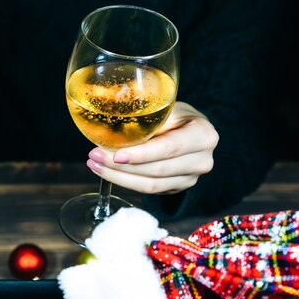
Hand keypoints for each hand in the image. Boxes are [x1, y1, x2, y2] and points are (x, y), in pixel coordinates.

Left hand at [86, 102, 218, 194]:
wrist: (189, 130)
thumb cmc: (175, 115)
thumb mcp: (166, 108)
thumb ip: (146, 115)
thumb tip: (108, 115)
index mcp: (203, 135)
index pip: (169, 148)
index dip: (141, 154)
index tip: (116, 154)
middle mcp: (202, 160)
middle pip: (157, 170)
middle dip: (122, 167)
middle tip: (95, 156)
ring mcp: (191, 178)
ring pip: (151, 185)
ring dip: (119, 177)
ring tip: (95, 165)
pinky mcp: (177, 188)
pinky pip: (149, 190)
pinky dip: (125, 182)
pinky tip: (108, 171)